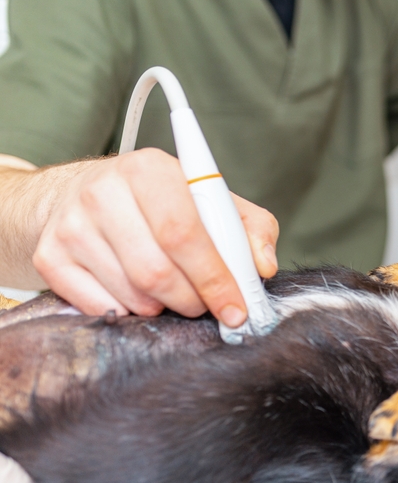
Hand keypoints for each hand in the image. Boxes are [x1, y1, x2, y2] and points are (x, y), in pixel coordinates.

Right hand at [32, 149, 278, 325]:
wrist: (81, 195)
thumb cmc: (161, 203)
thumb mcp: (210, 201)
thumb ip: (250, 228)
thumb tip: (262, 266)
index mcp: (149, 170)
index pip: (183, 233)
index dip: (215, 277)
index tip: (237, 307)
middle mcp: (103, 192)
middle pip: (157, 271)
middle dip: (193, 300)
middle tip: (208, 307)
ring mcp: (71, 226)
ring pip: (132, 294)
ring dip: (165, 307)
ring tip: (175, 294)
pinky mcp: (50, 256)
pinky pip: (102, 307)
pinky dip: (132, 312)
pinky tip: (142, 297)